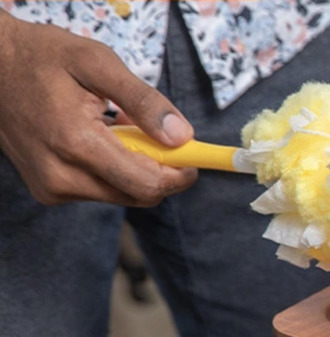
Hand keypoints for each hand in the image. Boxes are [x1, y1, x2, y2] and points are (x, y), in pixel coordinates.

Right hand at [0, 11, 196, 205]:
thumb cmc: (43, 57)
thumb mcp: (98, 64)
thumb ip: (144, 102)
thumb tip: (182, 136)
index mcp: (76, 144)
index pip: (146, 183)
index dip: (180, 174)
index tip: (194, 159)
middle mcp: (61, 176)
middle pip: (138, 194)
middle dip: (159, 169)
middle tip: (156, 133)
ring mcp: (51, 188)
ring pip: (121, 194)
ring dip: (136, 167)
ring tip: (119, 126)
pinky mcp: (48, 191)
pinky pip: (100, 190)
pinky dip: (113, 169)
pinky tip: (100, 138)